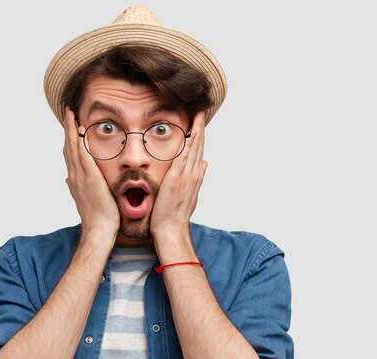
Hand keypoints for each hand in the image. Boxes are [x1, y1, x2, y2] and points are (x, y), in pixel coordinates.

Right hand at [63, 108, 119, 237]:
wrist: (99, 228)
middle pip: (68, 146)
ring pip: (73, 148)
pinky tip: (80, 131)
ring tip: (71, 115)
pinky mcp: (90, 178)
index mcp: (75, 179)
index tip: (70, 125)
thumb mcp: (84, 198)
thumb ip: (76, 186)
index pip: (69, 154)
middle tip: (68, 112)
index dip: (68, 138)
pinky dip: (80, 143)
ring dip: (72, 130)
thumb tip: (67, 179)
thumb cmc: (97, 216)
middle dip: (68, 129)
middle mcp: (74, 176)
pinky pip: (83, 156)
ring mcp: (80, 177)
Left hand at [150, 112, 207, 239]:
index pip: (199, 152)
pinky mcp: (177, 178)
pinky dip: (189, 143)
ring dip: (197, 131)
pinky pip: (185, 156)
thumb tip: (205, 164)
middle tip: (202, 112)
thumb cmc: (175, 214)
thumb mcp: (189, 194)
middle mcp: (193, 174)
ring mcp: (187, 175)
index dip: (200, 137)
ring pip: (194, 148)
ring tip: (199, 115)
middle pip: (199, 147)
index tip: (200, 123)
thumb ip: (197, 178)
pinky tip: (191, 131)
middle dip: (201, 128)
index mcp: (194, 177)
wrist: (172, 228)